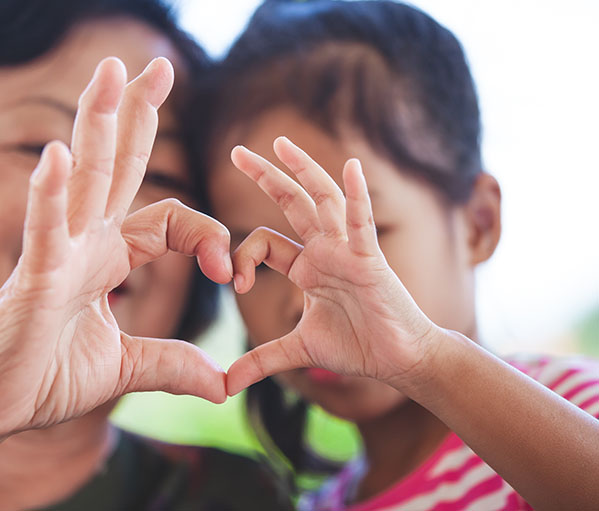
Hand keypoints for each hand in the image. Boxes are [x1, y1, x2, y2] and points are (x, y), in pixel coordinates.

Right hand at [0, 57, 231, 438]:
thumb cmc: (44, 377)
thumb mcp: (125, 369)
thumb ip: (172, 364)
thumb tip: (221, 384)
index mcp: (108, 258)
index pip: (170, 221)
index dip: (207, 235)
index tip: (227, 272)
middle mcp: (84, 243)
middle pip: (117, 167)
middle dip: (137, 115)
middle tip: (156, 64)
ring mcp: (57, 255)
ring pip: (84, 181)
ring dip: (96, 124)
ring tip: (111, 70)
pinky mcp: (32, 279)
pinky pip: (44, 231)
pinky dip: (49, 194)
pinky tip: (57, 155)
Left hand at [226, 137, 439, 394]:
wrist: (399, 360)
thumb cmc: (357, 347)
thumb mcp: (298, 350)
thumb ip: (262, 360)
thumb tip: (225, 385)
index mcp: (306, 266)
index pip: (264, 242)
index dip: (242, 256)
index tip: (234, 284)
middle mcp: (324, 251)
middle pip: (292, 203)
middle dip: (266, 177)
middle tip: (237, 152)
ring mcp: (347, 251)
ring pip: (323, 201)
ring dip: (303, 171)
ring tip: (281, 143)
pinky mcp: (370, 260)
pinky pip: (362, 223)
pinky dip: (357, 196)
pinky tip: (350, 167)